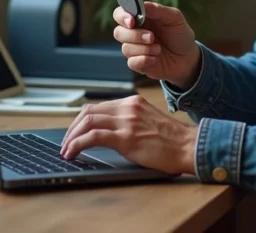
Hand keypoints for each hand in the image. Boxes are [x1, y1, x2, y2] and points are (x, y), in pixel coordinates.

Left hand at [59, 94, 197, 175]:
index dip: (81, 121)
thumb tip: (110, 133)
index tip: (74, 133)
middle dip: (72, 128)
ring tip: (65, 150)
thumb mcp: (149, 122)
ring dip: (71, 137)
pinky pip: (93, 137)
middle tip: (65, 143)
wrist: (189, 146)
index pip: (98, 106)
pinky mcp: (126, 137)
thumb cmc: (173, 141)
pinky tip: (72, 153)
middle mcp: (128, 107)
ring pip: (87, 121)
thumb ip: (131, 121)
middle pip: (88, 111)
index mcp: (133, 102)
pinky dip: (77, 144)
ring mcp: (127, 121)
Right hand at [113, 1, 200, 88]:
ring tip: (158, 49)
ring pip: (125, 48)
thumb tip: (143, 4)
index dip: (122, 16)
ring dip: (144, 49)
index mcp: (140, 18)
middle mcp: (134, 32)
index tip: (131, 21)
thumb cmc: (180, 35)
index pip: (120, 14)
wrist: (188, 57)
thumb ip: (158, 10)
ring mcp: (135, 49)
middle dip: (135, 35)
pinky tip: (155, 59)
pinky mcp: (138, 63)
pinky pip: (131, 62)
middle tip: (152, 37)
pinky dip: (144, 60)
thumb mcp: (174, 18)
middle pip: (118, 32)